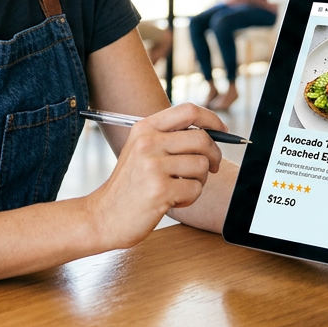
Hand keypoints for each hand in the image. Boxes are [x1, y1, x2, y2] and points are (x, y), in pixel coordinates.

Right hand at [84, 102, 224, 249]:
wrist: (104, 216)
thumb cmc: (130, 185)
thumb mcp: (142, 151)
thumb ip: (169, 137)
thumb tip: (213, 132)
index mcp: (145, 128)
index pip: (189, 110)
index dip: (212, 119)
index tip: (223, 131)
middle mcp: (148, 142)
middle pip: (202, 138)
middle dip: (214, 156)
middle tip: (211, 169)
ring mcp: (153, 166)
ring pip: (202, 166)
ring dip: (198, 182)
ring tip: (178, 188)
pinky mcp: (160, 190)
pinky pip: (195, 189)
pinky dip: (189, 199)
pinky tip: (171, 201)